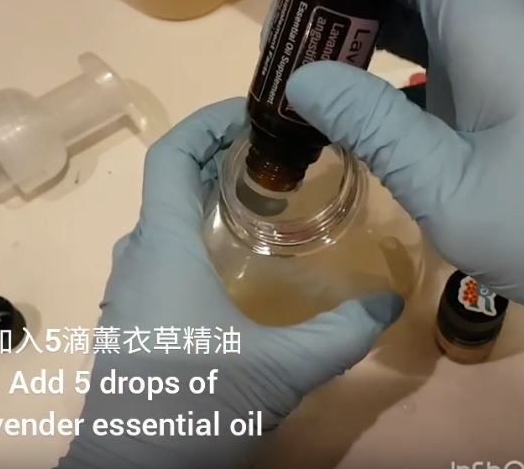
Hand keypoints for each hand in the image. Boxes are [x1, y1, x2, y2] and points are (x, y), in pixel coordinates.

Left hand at [57, 99, 402, 468]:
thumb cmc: (196, 409)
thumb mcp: (280, 369)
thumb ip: (341, 333)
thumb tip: (390, 302)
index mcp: (162, 247)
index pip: (169, 155)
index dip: (206, 122)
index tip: (252, 114)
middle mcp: (139, 253)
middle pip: (174, 179)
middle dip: (222, 154)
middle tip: (280, 152)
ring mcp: (132, 282)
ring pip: (169, 214)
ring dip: (212, 192)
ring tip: (268, 192)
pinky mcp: (136, 308)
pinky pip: (165, 246)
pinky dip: (200, 228)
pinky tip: (239, 252)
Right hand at [260, 0, 523, 309]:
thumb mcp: (451, 192)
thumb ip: (374, 129)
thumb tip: (300, 81)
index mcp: (488, 21)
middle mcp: (495, 14)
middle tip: (280, 23)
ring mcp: (499, 42)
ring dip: (352, 10)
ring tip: (299, 54)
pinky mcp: (497, 72)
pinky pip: (430, 34)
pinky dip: (380, 47)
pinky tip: (348, 90)